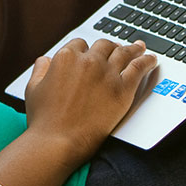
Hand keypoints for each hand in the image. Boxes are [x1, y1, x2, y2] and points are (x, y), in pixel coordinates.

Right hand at [23, 39, 158, 158]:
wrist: (58, 141)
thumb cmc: (44, 120)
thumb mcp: (33, 88)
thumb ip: (40, 70)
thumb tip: (45, 60)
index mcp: (66, 57)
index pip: (80, 45)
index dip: (87, 50)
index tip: (92, 54)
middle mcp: (88, 61)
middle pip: (104, 46)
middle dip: (110, 47)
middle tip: (118, 49)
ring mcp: (107, 73)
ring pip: (124, 53)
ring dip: (133, 48)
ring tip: (140, 47)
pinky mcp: (122, 88)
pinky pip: (139, 68)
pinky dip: (147, 61)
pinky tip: (152, 59)